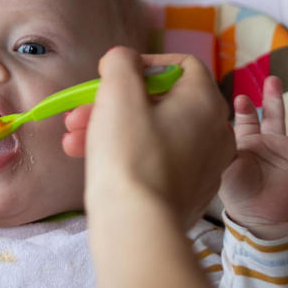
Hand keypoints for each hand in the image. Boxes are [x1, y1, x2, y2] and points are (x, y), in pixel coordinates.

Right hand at [63, 47, 235, 224]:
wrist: (137, 227)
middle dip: (113, 102)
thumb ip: (121, 62)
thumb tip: (123, 59)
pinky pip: (156, 160)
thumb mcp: (118, 93)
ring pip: (153, 132)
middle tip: (81, 110)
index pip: (183, 64)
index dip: (145, 63)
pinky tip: (86, 157)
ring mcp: (204, 164)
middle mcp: (214, 131)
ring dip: (110, 128)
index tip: (116, 75)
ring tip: (72, 137)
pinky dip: (126, 153)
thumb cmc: (129, 154)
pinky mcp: (188, 191)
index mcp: (205, 102)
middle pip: (160, 102)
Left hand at [219, 76, 287, 238]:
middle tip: (273, 79)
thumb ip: (223, 147)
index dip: (245, 110)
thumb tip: (213, 127)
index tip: (241, 99)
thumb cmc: (239, 193)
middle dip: (274, 97)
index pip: (248, 120)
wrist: (261, 218)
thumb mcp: (227, 167)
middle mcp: (272, 144)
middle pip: (276, 115)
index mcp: (250, 142)